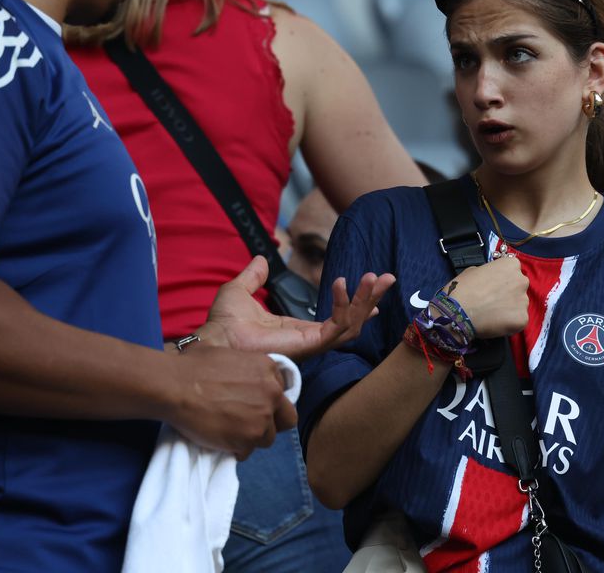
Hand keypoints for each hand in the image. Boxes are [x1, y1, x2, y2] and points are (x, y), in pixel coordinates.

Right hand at [164, 344, 295, 459]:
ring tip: (230, 433)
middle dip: (272, 423)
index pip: (281, 393)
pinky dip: (236, 450)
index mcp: (268, 369)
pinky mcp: (249, 438)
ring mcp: (263, 417)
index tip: (253, 406)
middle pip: (287, 418)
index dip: (268, 402)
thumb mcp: (227, 355)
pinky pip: (248, 451)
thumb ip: (244, 368)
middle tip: (250, 425)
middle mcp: (272, 393)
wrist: (175, 387)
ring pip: (268, 437)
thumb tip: (237, 374)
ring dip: (252, 437)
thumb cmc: (192, 366)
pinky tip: (221, 441)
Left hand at [199, 256, 386, 360]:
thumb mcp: (240, 290)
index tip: (372, 287)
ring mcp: (311, 344)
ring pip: (351, 325)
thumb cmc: (223, 324)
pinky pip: (336, 326)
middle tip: (387, 277)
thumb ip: (254, 276)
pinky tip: (343, 283)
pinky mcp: (309, 345)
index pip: (337, 319)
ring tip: (374, 277)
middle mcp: (309, 339)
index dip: (356, 303)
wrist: (215, 338)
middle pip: (352, 322)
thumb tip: (262, 259)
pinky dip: (344, 305)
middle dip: (371, 299)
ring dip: (366, 301)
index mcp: (297, 330)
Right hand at [445, 254, 529, 337]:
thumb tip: (491, 280)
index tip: (493, 288)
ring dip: (510, 309)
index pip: (512, 271)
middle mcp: (522, 280)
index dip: (502, 280)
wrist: (457, 312)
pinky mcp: (523, 319)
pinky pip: (518, 321)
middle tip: (493, 302)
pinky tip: (495, 324)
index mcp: (511, 265)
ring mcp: (524, 301)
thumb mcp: (474, 271)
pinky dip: (509, 324)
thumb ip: (489, 274)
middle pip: (518, 287)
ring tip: (492, 315)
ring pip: (519, 305)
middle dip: (509, 294)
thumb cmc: (462, 288)